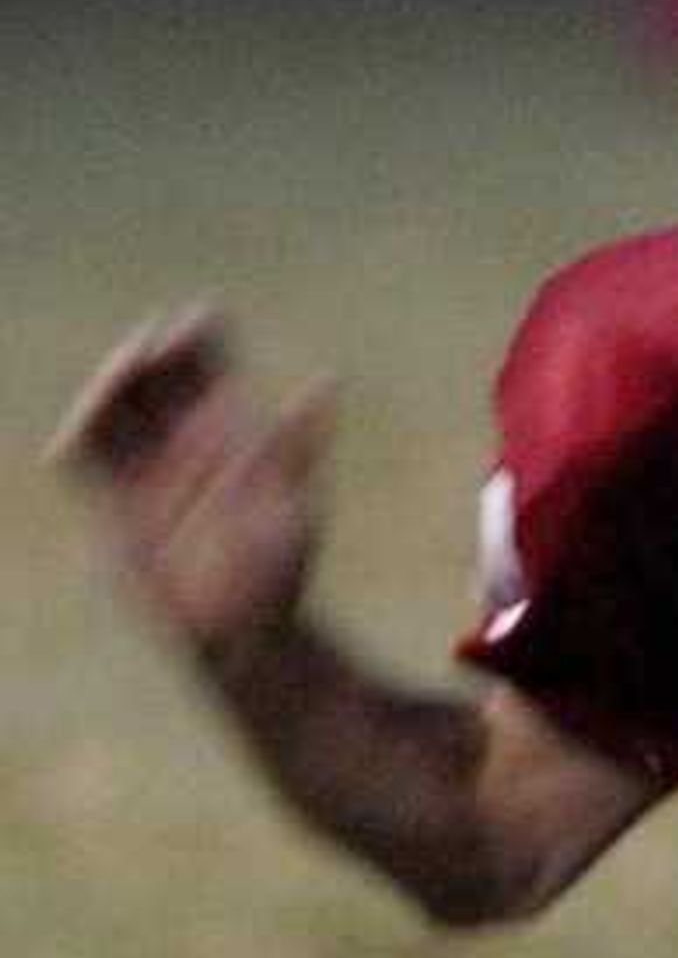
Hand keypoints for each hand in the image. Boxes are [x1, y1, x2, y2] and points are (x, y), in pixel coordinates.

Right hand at [48, 307, 332, 665]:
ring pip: (113, 409)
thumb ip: (298, 447)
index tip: (195, 325)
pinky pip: (84, 462)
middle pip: (153, 375)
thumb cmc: (281, 569)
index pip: (207, 360)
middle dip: (148, 351)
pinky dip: (74, 443)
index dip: (197, 334)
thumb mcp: (296, 504)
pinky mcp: (114, 507)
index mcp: (234, 426)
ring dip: (107, 387)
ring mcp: (146, 470)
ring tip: (116, 382)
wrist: (246, 632)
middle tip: (150, 347)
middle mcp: (184, 439)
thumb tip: (325, 383)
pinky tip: (72, 441)